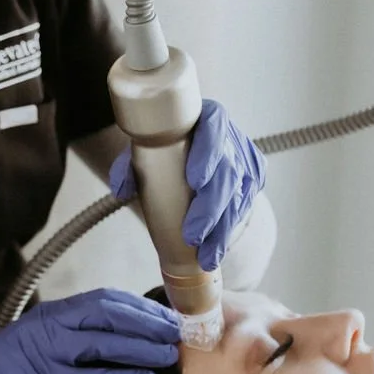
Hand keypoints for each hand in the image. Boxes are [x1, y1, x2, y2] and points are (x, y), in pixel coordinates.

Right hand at [0, 289, 180, 373]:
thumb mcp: (32, 345)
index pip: (103, 299)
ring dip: (142, 345)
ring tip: (170, 354)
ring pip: (105, 340)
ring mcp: (46, 351)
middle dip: (148, 320)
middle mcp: (50, 325)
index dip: (138, 306)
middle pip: (109, 312)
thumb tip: (106, 345)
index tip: (165, 315)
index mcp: (50, 314)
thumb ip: (64, 340)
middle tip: (177, 331)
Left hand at [109, 99, 265, 272]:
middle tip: (192, 235)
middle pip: (228, 171)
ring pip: (240, 196)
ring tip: (205, 255)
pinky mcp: (252, 180)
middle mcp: (230, 137)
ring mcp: (244, 160)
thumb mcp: (143, 150)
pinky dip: (229, 230)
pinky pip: (245, 207)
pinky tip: (217, 248)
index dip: (208, 154)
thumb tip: (122, 189)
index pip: (213, 128)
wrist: (186, 147)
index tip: (195, 181)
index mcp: (206, 118)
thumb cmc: (164, 147)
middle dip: (211, 208)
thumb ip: (128, 166)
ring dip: (222, 230)